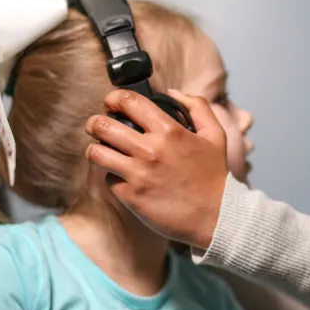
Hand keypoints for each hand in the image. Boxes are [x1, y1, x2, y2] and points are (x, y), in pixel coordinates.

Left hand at [84, 89, 228, 248]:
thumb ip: (197, 106)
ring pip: (96, 153)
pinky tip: (123, 175)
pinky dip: (113, 175)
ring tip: (101, 149)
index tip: (112, 102)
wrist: (215, 216)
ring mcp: (138, 174)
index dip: (114, 97)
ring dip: (96, 148)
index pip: (129, 102)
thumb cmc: (214, 175)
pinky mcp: (131, 196)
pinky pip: (109, 179)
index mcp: (169, 131)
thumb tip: (172, 93)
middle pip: (102, 126)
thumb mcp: (215, 134)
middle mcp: (150, 150)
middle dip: (94, 122)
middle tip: (96, 125)